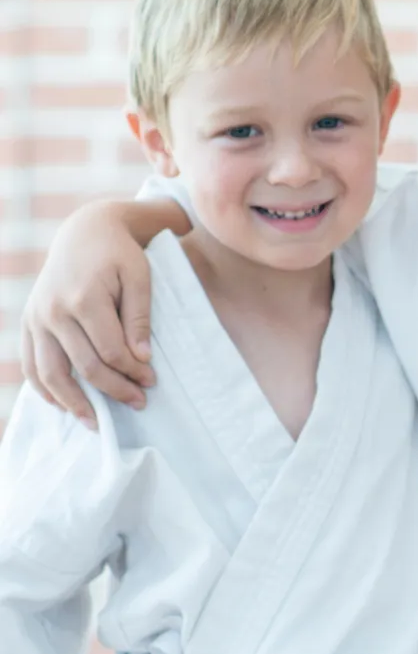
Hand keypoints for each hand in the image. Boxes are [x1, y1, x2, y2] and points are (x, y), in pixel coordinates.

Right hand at [21, 203, 162, 425]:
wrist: (84, 231)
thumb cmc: (120, 255)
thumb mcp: (140, 277)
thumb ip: (140, 317)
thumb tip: (141, 359)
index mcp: (84, 299)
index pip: (110, 352)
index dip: (133, 373)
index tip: (152, 382)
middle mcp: (54, 312)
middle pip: (83, 366)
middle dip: (113, 390)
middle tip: (138, 404)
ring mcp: (36, 318)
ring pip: (50, 372)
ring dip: (72, 402)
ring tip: (95, 422)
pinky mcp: (29, 322)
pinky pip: (31, 363)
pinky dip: (44, 388)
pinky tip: (61, 404)